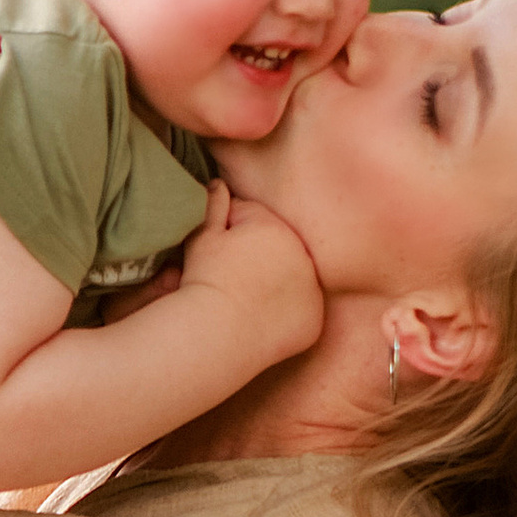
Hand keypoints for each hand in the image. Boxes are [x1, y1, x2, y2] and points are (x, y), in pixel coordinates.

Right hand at [174, 181, 323, 365]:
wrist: (217, 333)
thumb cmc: (205, 280)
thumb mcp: (201, 236)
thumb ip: (213, 205)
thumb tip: (218, 183)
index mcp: (274, 226)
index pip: (253, 219)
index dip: (229, 233)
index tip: (216, 255)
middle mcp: (303, 254)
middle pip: (278, 247)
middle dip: (259, 256)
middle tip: (232, 278)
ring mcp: (313, 289)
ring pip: (293, 278)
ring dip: (277, 283)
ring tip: (247, 300)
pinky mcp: (315, 320)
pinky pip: (303, 311)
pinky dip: (288, 316)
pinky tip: (264, 322)